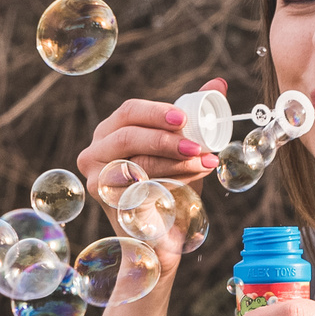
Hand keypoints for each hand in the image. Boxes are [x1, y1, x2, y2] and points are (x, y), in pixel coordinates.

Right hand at [79, 78, 223, 227]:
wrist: (159, 232)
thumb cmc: (168, 184)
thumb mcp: (181, 148)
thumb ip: (196, 116)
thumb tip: (219, 83)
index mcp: (110, 132)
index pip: (128, 111)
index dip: (155, 111)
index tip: (184, 118)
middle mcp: (95, 152)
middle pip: (128, 135)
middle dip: (166, 139)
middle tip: (197, 145)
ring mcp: (97, 179)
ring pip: (136, 163)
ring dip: (175, 163)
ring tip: (204, 163)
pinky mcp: (106, 203)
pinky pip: (139, 190)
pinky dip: (168, 185)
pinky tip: (189, 185)